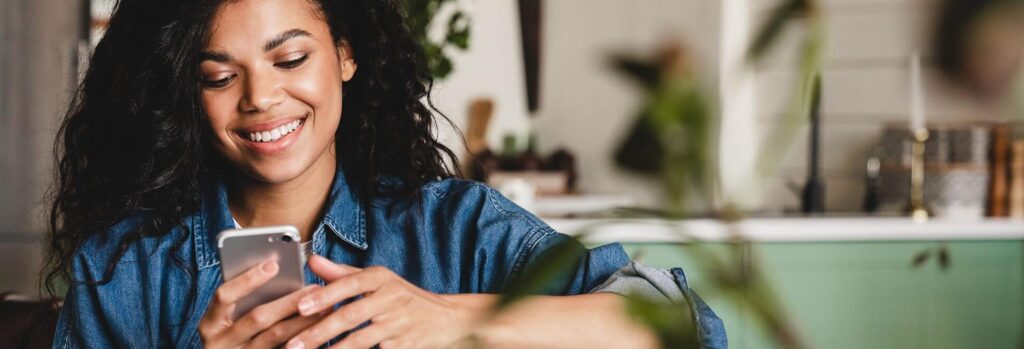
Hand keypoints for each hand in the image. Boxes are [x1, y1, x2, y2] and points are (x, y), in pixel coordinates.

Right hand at [198, 260, 327, 348]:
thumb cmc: (236, 337)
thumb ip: (247, 300)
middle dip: (289, 301)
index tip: (274, 264)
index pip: (224, 295)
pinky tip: (319, 333)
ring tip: (325, 308)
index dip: (248, 279)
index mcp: (210, 323)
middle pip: (257, 317)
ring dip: (303, 321)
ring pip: (275, 337)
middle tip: (316, 288)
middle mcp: (219, 343)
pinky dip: (301, 341)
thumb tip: (278, 270)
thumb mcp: (231, 320)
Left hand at [285, 256, 476, 348]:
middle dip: (319, 331)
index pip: (349, 285)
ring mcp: (400, 323)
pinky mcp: (406, 345)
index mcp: (381, 277)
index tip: (300, 307)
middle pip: (350, 315)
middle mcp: (391, 297)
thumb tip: (311, 261)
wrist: (448, 319)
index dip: (324, 296)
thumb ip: (342, 274)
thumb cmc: (404, 298)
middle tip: (293, 344)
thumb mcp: (377, 281)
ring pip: (361, 339)